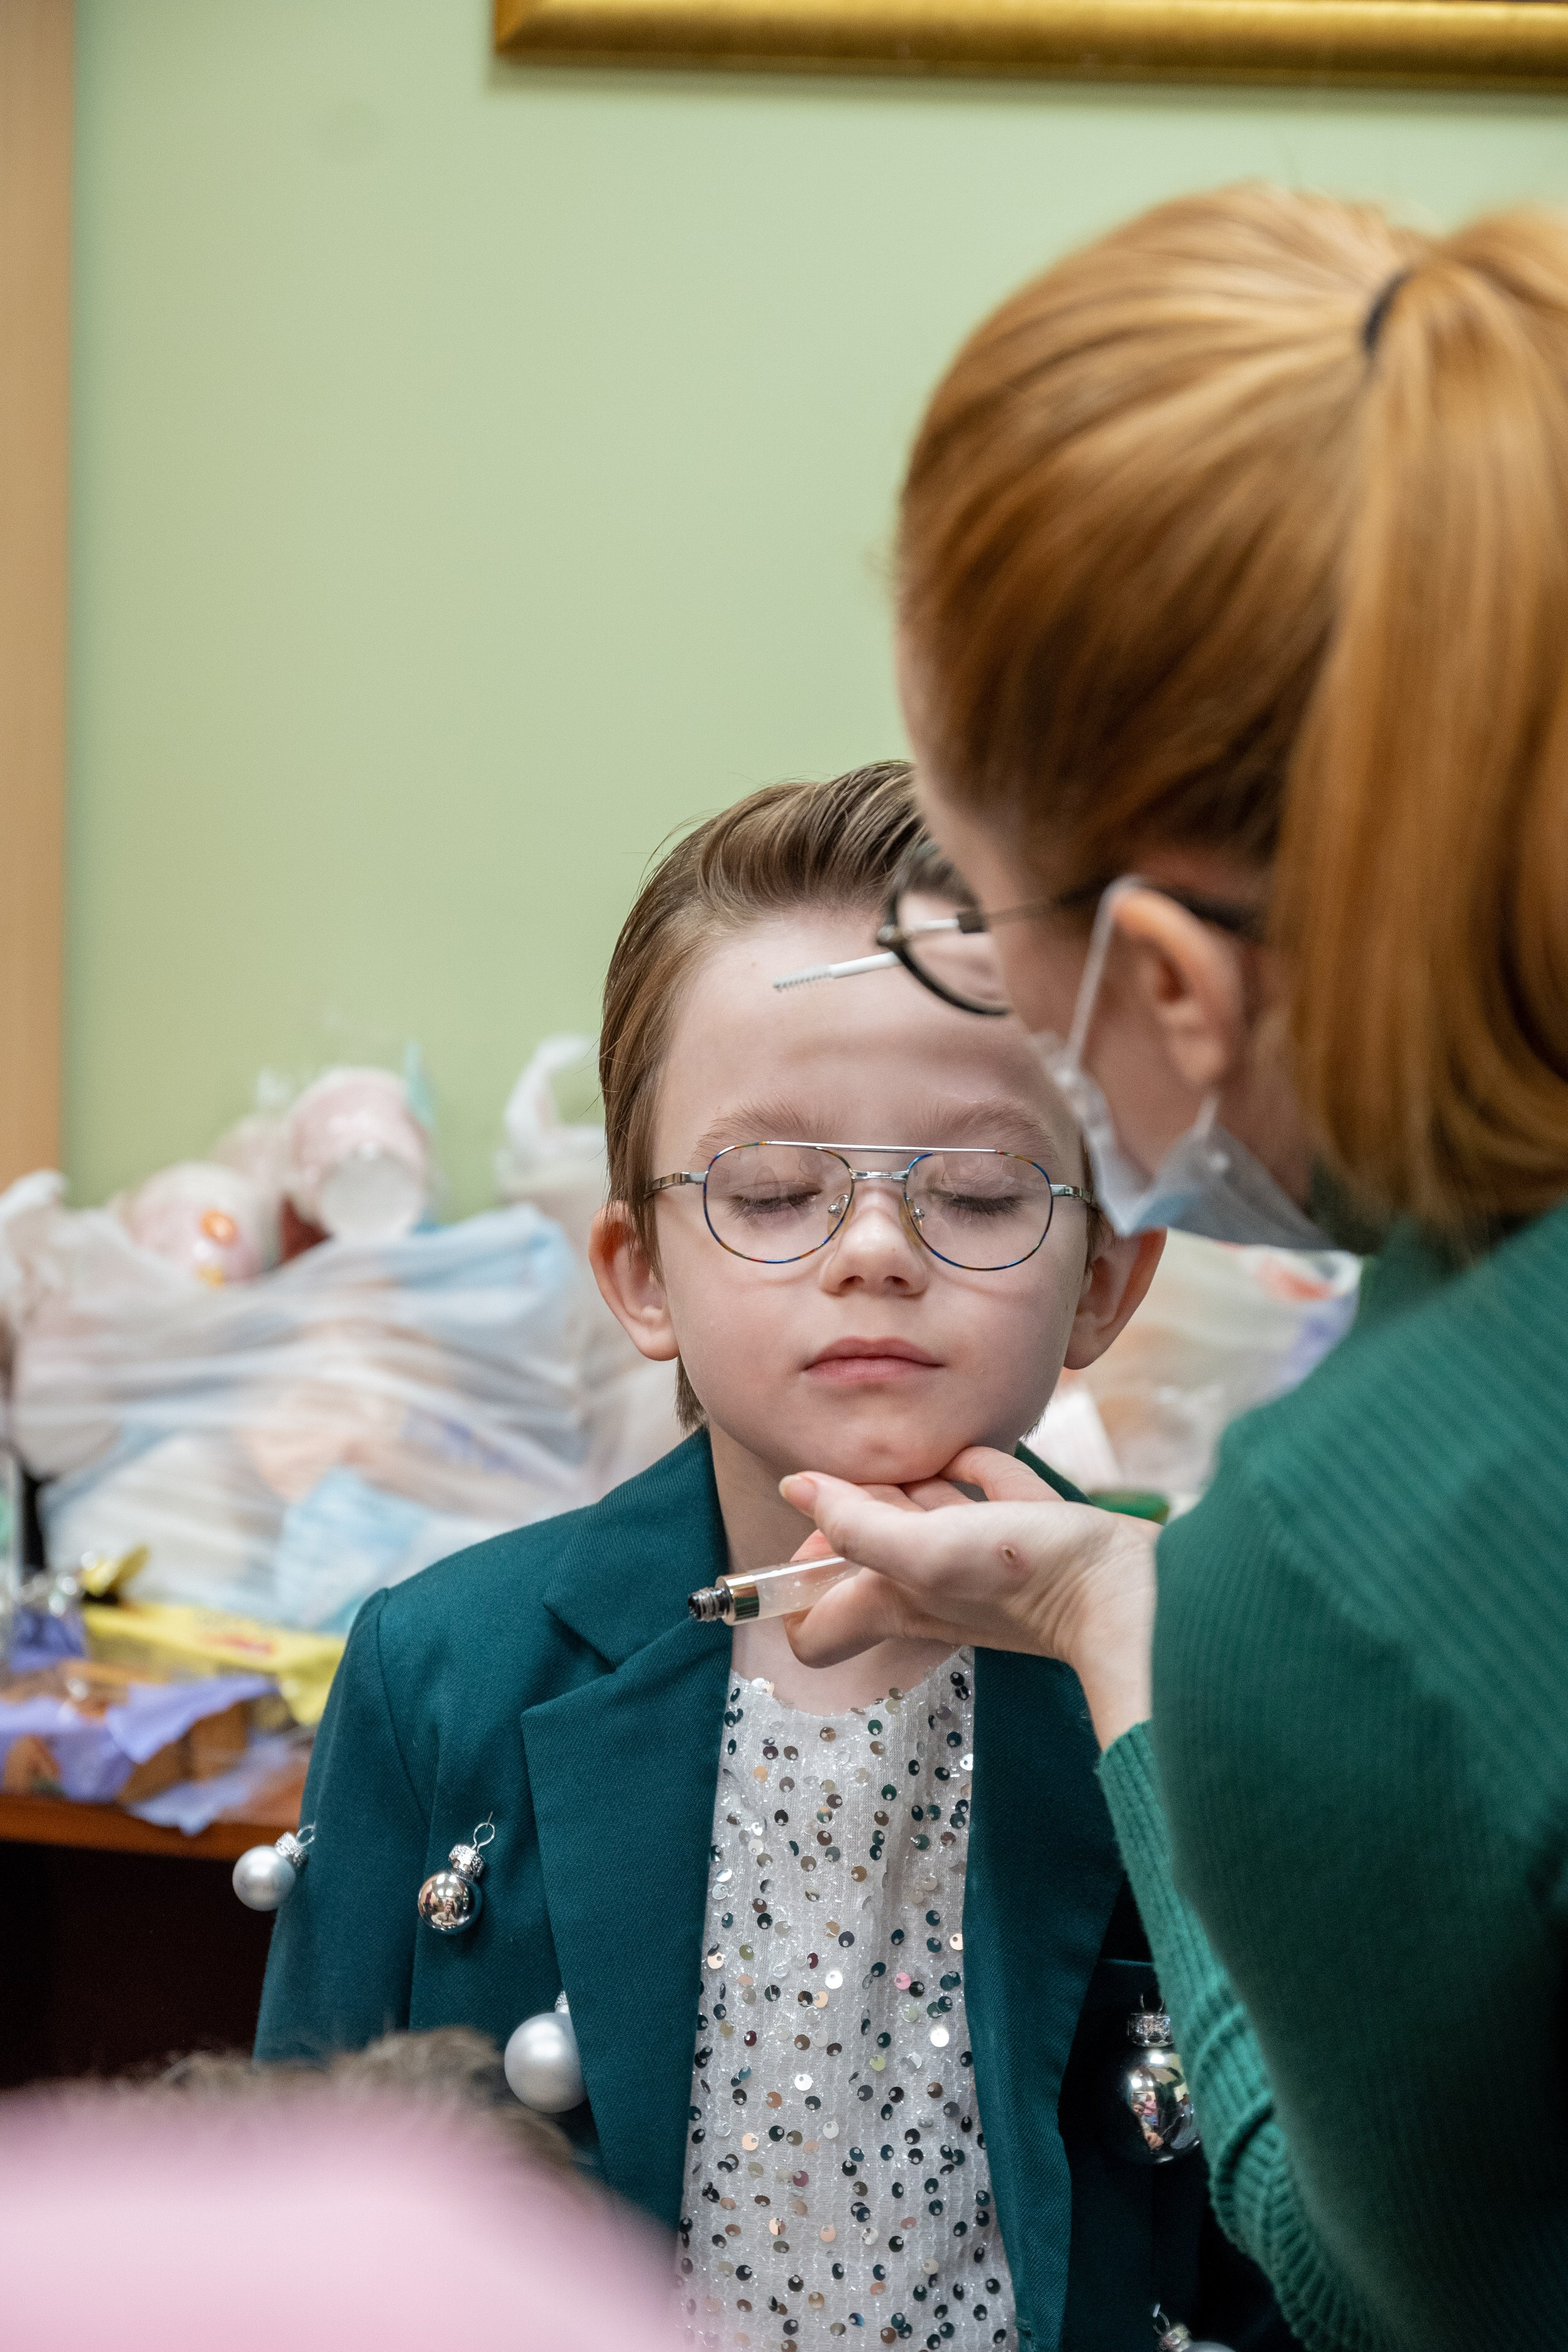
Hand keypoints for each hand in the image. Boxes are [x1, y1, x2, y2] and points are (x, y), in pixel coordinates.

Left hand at [778, 1447, 1157, 1750]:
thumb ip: (856, 1523)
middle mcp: (933, 1590)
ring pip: (927, 1521)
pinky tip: (970, 1453)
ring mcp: (983, 1566)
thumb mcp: (925, 1551)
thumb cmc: (1025, 1578)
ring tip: (910, 1458)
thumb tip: (795, 1487)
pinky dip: (975, 1472)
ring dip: (914, 1488)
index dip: (799, 1593)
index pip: (817, 1634)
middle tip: (864, 1482)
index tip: (808, 1549)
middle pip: (868, 1558)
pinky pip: (990, 1496)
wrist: (1129, 1588)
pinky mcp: (1031, 1538)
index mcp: (897, 1605)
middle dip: (858, 1515)